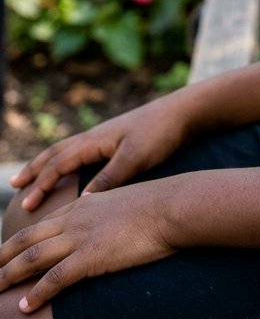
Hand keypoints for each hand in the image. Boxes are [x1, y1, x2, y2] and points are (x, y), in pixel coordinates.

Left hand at [0, 183, 174, 312]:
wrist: (172, 206)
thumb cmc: (156, 207)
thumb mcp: (122, 204)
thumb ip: (104, 214)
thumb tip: (101, 226)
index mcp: (82, 204)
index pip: (39, 224)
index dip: (17, 242)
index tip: (2, 256)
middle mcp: (75, 218)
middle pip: (27, 239)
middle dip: (2, 258)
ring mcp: (82, 236)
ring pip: (33, 258)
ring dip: (9, 276)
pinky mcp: (92, 255)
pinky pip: (56, 278)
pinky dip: (38, 293)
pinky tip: (26, 307)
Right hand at [10, 95, 190, 212]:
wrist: (183, 112)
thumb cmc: (160, 133)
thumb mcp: (135, 158)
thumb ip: (109, 178)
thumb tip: (82, 203)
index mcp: (95, 140)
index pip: (59, 164)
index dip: (42, 184)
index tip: (27, 205)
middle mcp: (94, 136)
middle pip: (56, 153)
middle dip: (35, 170)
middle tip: (15, 186)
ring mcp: (104, 137)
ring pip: (67, 150)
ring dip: (46, 163)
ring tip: (31, 175)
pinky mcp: (115, 141)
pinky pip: (80, 151)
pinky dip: (66, 161)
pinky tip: (69, 169)